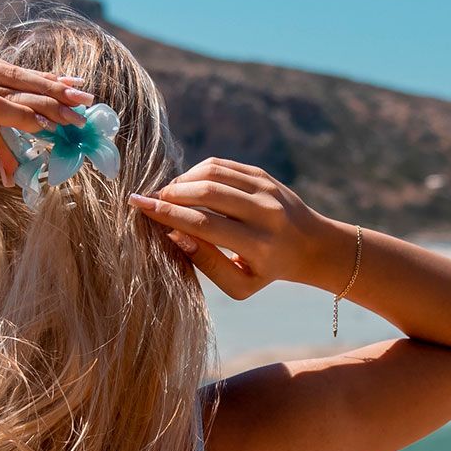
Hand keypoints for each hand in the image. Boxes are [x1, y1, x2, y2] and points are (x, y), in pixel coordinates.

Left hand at [0, 45, 92, 176]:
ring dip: (48, 82)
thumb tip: (24, 169)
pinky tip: (59, 80)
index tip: (54, 128)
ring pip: (9, 71)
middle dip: (48, 98)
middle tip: (81, 108)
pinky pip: (2, 65)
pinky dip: (31, 74)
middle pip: (6, 86)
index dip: (23, 116)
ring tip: (80, 91)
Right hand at [129, 158, 334, 299]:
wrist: (311, 246)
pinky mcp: (264, 175)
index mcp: (259, 245)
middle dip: (171, 193)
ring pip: (213, 173)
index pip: (204, 224)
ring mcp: (267, 189)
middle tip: (150, 200)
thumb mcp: (240, 285)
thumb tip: (174, 235)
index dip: (168, 214)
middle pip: (207, 193)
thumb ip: (207, 263)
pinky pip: (222, 165)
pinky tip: (187, 186)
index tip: (139, 206)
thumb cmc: (266, 271)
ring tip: (168, 194)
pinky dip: (197, 172)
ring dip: (183, 180)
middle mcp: (266, 213)